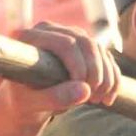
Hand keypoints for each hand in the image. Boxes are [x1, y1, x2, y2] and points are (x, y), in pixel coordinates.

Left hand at [0, 21, 119, 128]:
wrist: (28, 102)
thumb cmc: (23, 101)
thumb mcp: (32, 104)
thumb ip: (54, 97)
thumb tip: (85, 91)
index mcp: (32, 37)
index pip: (66, 43)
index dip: (80, 67)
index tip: (84, 93)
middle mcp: (52, 30)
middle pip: (86, 43)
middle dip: (96, 73)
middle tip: (94, 99)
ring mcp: (70, 36)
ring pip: (99, 50)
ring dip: (106, 78)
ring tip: (99, 101)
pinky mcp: (84, 47)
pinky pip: (106, 58)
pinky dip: (112, 79)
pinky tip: (108, 99)